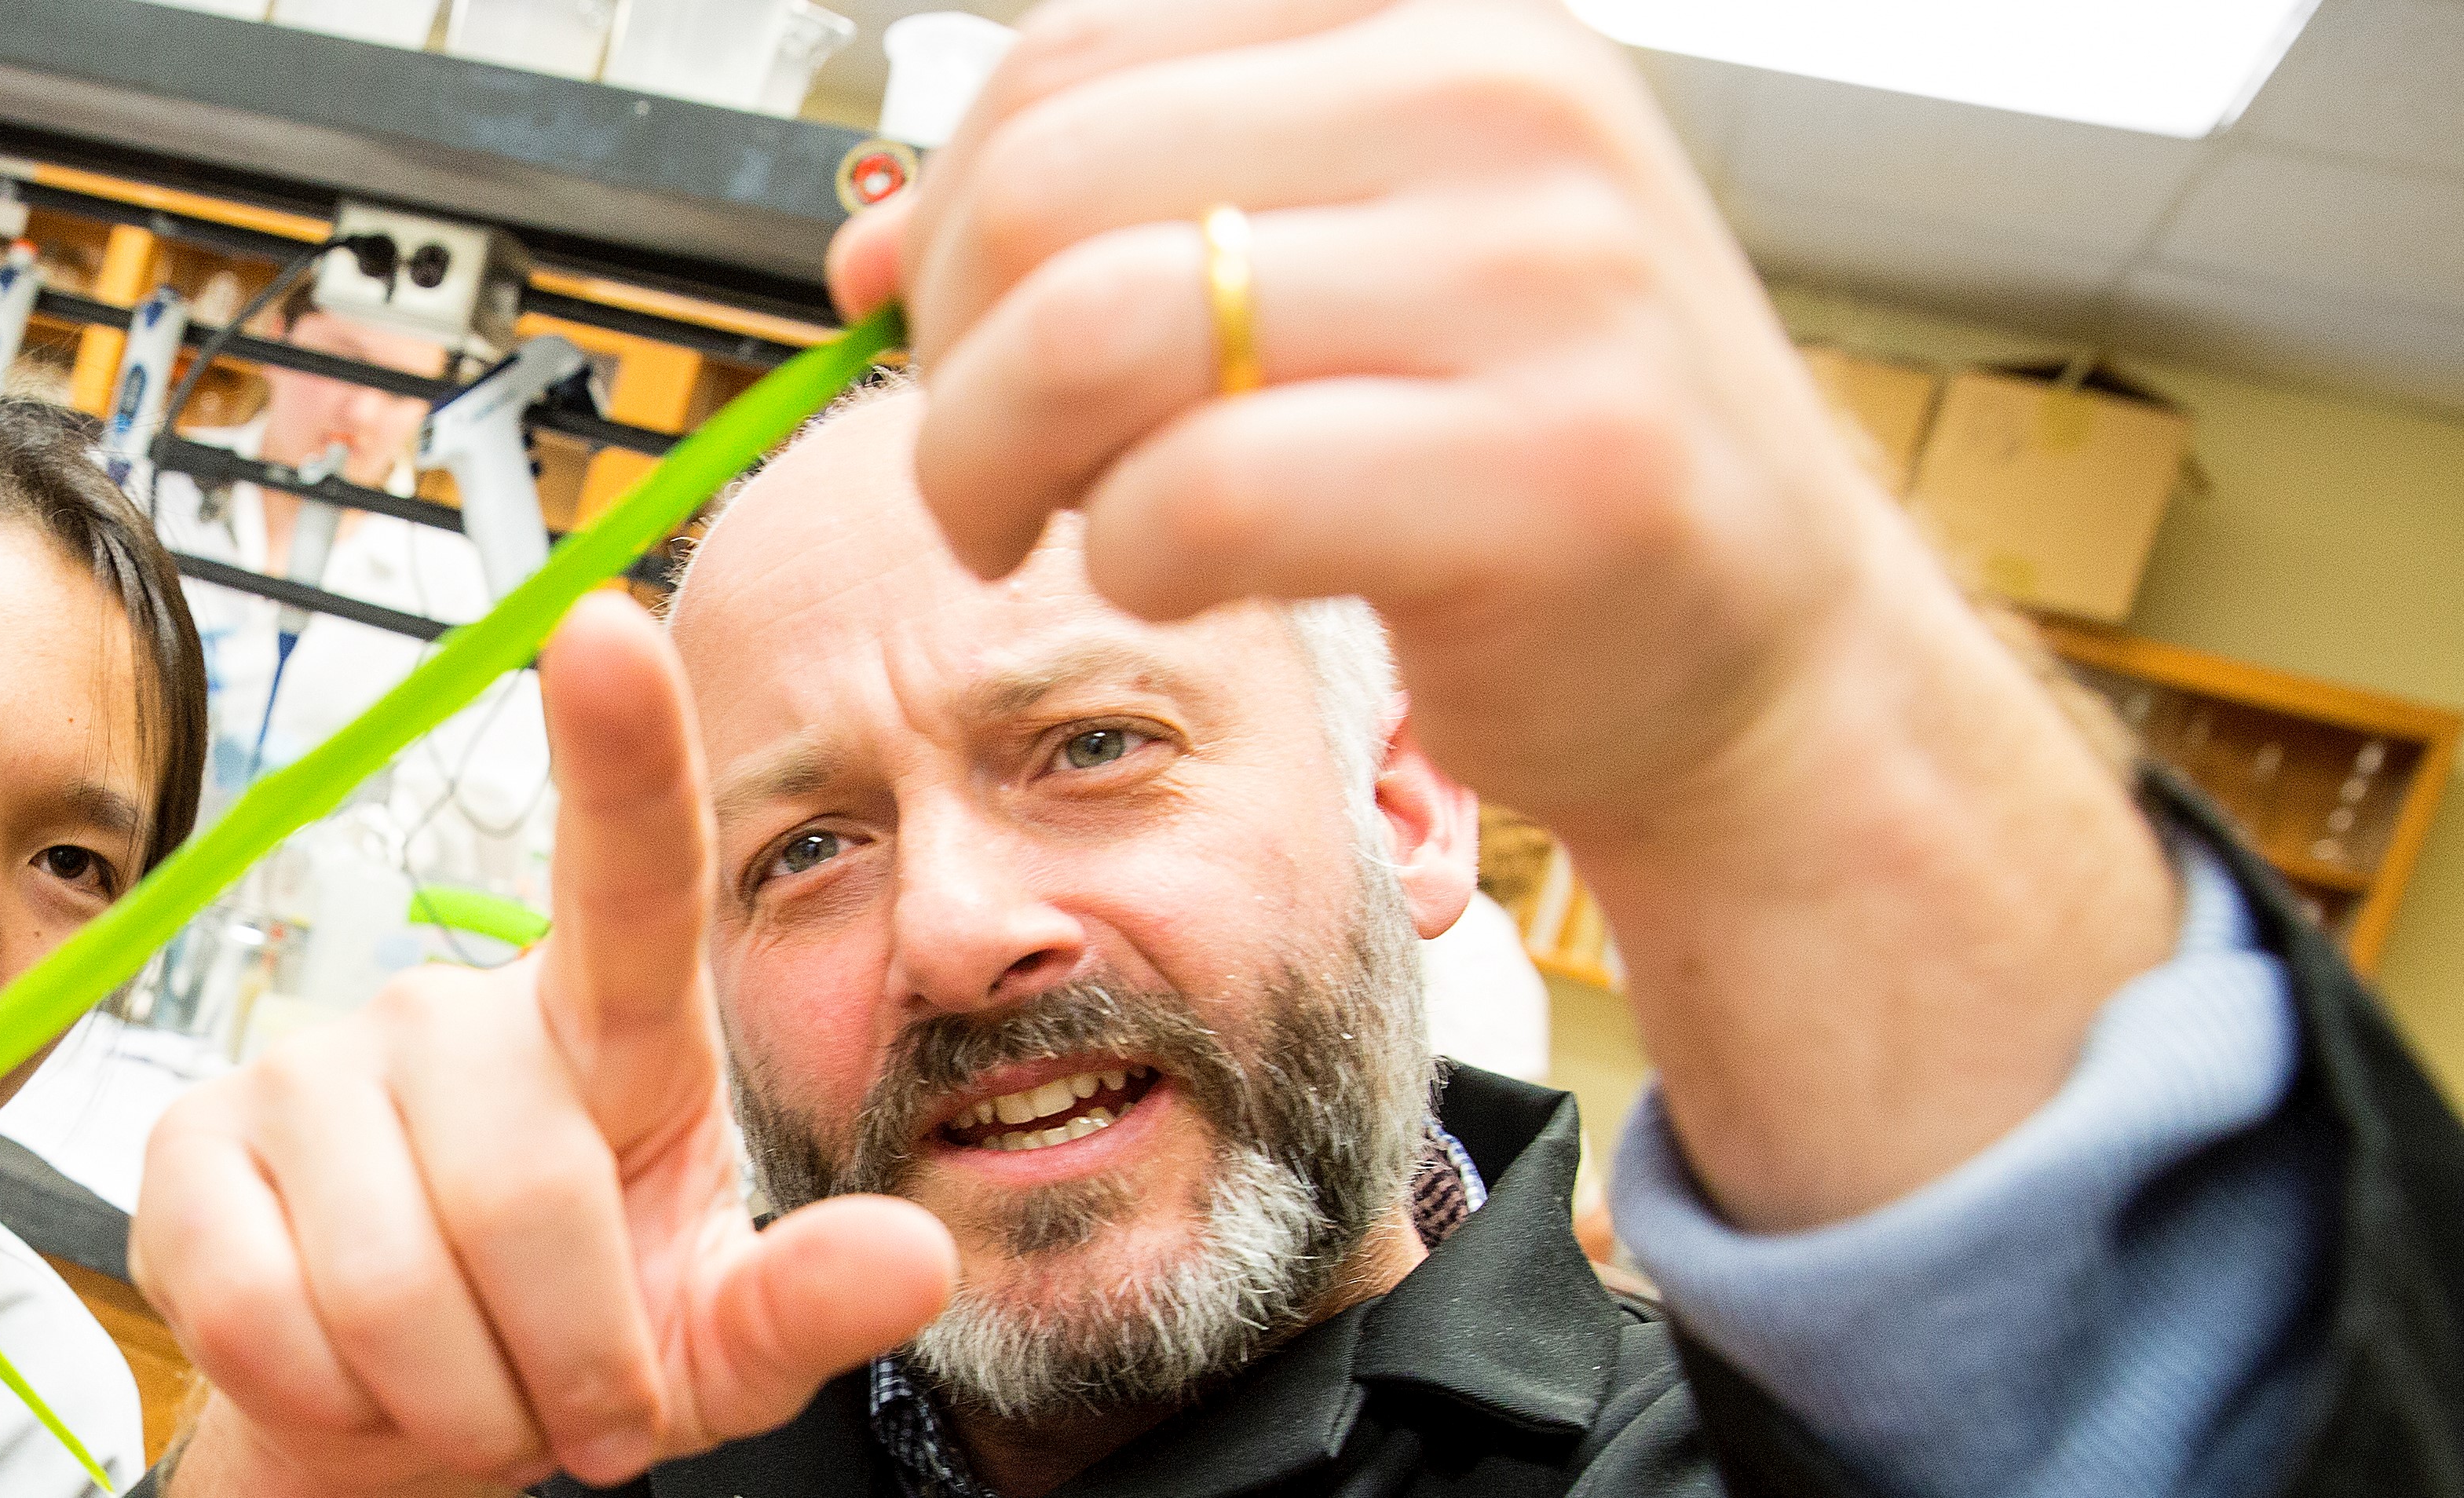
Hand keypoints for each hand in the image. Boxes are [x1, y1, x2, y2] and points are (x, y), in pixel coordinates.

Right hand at [128, 596, 955, 1494]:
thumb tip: (915, 1258)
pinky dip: (325, 1397)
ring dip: (451, 1402)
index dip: (620, 755)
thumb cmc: (570, 1348)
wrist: (395, 1422)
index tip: (608, 624)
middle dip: (562, 1368)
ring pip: (390, 1280)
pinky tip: (348, 1377)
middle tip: (564, 1416)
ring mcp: (306, 1068)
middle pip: (525, 1193)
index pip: (629, 873)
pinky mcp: (191, 1149)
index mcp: (606, 1028)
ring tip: (464, 1394)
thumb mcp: (710, 1344)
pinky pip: (263, 1308)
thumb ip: (805, 1305)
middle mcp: (448, 1012)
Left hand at [824, 0, 2173, 1227]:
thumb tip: (861, 253)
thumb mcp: (1342, 274)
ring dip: (993, 460)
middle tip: (983, 467)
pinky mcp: (1553, 473)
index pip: (1067, 60)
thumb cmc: (1521, 469)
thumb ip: (1124, 223)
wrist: (1769, 664)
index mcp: (1439, 23)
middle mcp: (1506, 107)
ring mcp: (1548, 281)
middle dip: (952, 352)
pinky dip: (1128, 562)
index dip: (947, 215)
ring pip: (1094, 330)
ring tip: (1032, 529)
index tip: (948, 335)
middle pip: (1048, 185)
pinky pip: (1197, 499)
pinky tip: (1177, 583)